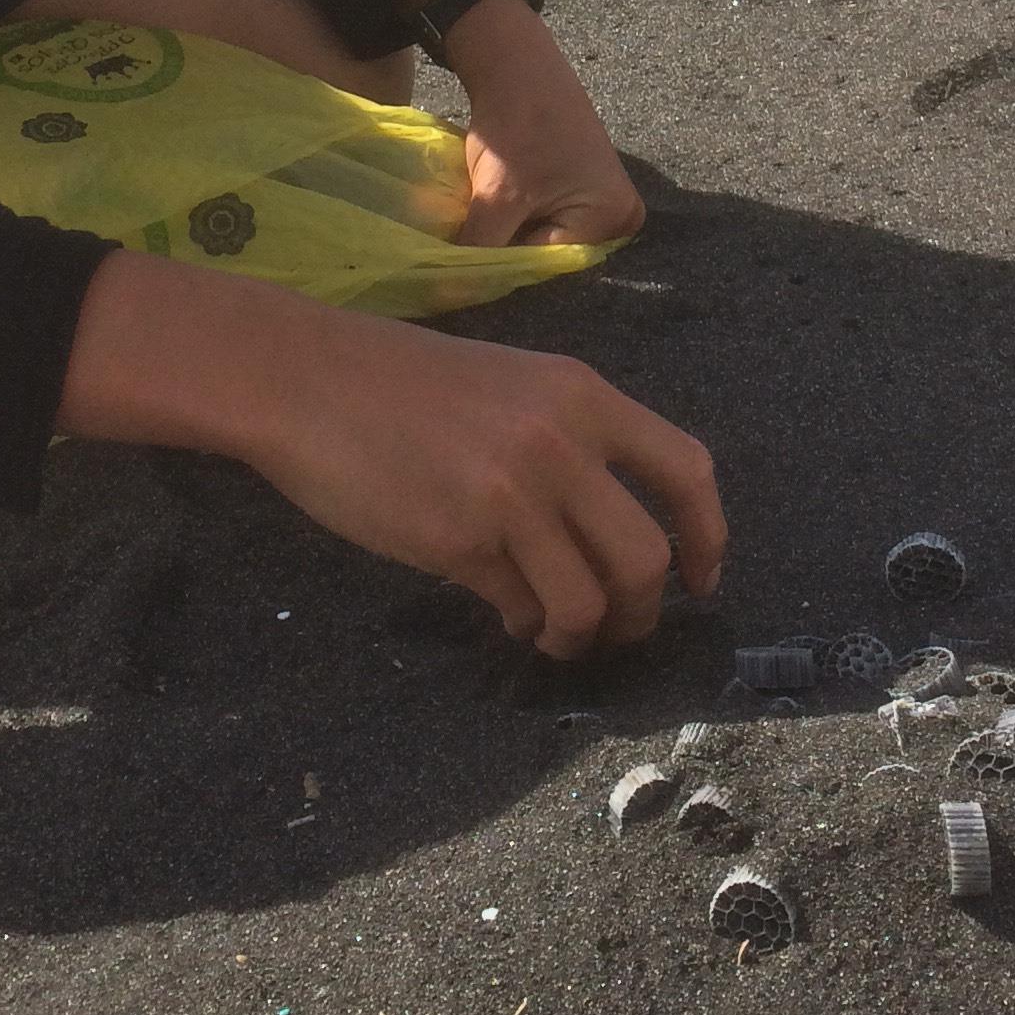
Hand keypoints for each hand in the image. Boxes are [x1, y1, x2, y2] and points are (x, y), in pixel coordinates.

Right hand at [59, 248, 724, 655]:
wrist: (306, 379)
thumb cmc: (401, 383)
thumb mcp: (508, 386)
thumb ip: (566, 443)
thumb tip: (605, 535)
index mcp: (581, 394)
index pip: (685, 469)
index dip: (707, 535)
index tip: (701, 579)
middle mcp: (560, 442)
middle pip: (646, 557)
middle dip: (642, 611)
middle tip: (618, 628)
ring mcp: (512, 494)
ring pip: (590, 600)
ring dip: (583, 635)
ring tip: (556, 634)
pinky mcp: (461, 540)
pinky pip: (523, 607)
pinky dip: (525, 624)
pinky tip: (506, 613)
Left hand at [441, 0, 645, 248]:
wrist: (516, 64)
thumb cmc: (517, 126)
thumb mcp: (495, 195)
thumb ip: (478, 250)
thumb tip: (449, 299)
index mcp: (614, 218)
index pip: (550, 265)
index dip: (503, 265)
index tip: (464, 264)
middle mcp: (621, 215)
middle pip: (551, 254)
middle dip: (509, 251)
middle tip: (469, 245)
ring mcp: (604, 199)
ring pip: (544, 237)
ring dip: (511, 235)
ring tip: (481, 223)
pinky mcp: (584, 186)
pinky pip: (548, 218)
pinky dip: (518, 216)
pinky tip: (494, 206)